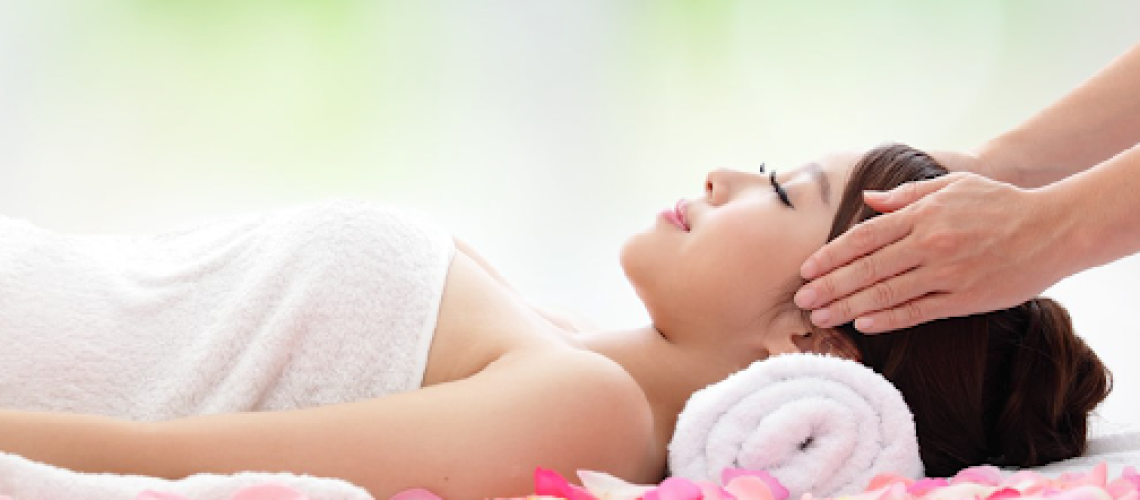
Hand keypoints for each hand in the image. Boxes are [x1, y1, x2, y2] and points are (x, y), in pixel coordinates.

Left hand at [793, 172, 1071, 332]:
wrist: (1053, 229)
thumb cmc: (999, 203)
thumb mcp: (951, 185)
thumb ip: (906, 195)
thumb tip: (867, 200)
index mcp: (922, 215)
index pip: (864, 237)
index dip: (831, 255)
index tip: (806, 269)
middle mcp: (929, 244)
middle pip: (867, 268)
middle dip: (830, 286)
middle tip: (801, 300)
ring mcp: (946, 274)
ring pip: (886, 293)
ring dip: (848, 307)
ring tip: (821, 318)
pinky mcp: (965, 299)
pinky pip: (918, 311)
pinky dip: (889, 319)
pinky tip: (863, 325)